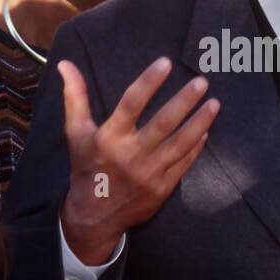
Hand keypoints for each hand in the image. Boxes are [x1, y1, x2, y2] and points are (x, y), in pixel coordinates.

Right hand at [59, 58, 218, 264]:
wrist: (94, 217)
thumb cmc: (86, 167)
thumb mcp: (76, 133)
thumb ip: (75, 97)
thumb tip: (64, 63)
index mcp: (109, 138)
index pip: (131, 104)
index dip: (149, 82)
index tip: (166, 63)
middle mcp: (131, 155)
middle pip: (163, 123)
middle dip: (184, 101)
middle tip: (202, 82)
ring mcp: (149, 173)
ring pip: (180, 143)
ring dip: (199, 122)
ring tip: (214, 103)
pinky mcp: (163, 188)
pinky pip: (184, 163)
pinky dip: (196, 146)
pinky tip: (206, 130)